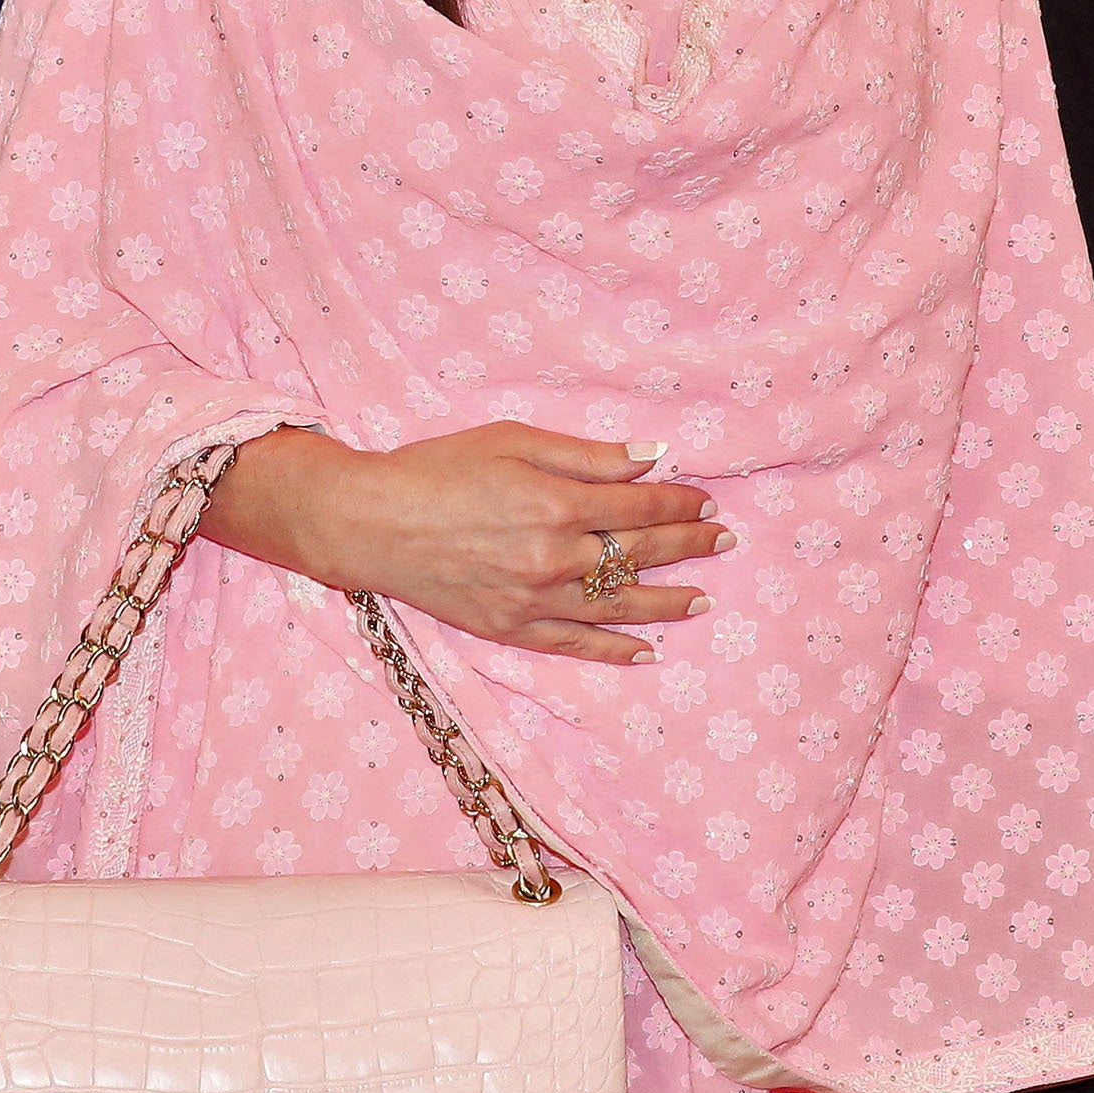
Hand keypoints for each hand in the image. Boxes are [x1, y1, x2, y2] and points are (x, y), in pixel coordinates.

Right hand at [201, 422, 728, 665]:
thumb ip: (586, 455)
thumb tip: (651, 456)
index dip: (680, 502)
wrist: (370, 522)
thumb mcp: (512, 441)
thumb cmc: (438, 469)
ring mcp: (533, 600)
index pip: (640, 505)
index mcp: (558, 504)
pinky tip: (648, 651)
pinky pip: (575, 645)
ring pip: (618, 605)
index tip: (706, 501)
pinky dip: (614, 649)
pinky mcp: (510, 629)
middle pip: (639, 552)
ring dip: (667, 601)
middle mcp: (554, 558)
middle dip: (687, 545)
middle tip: (723, 541)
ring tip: (704, 599)